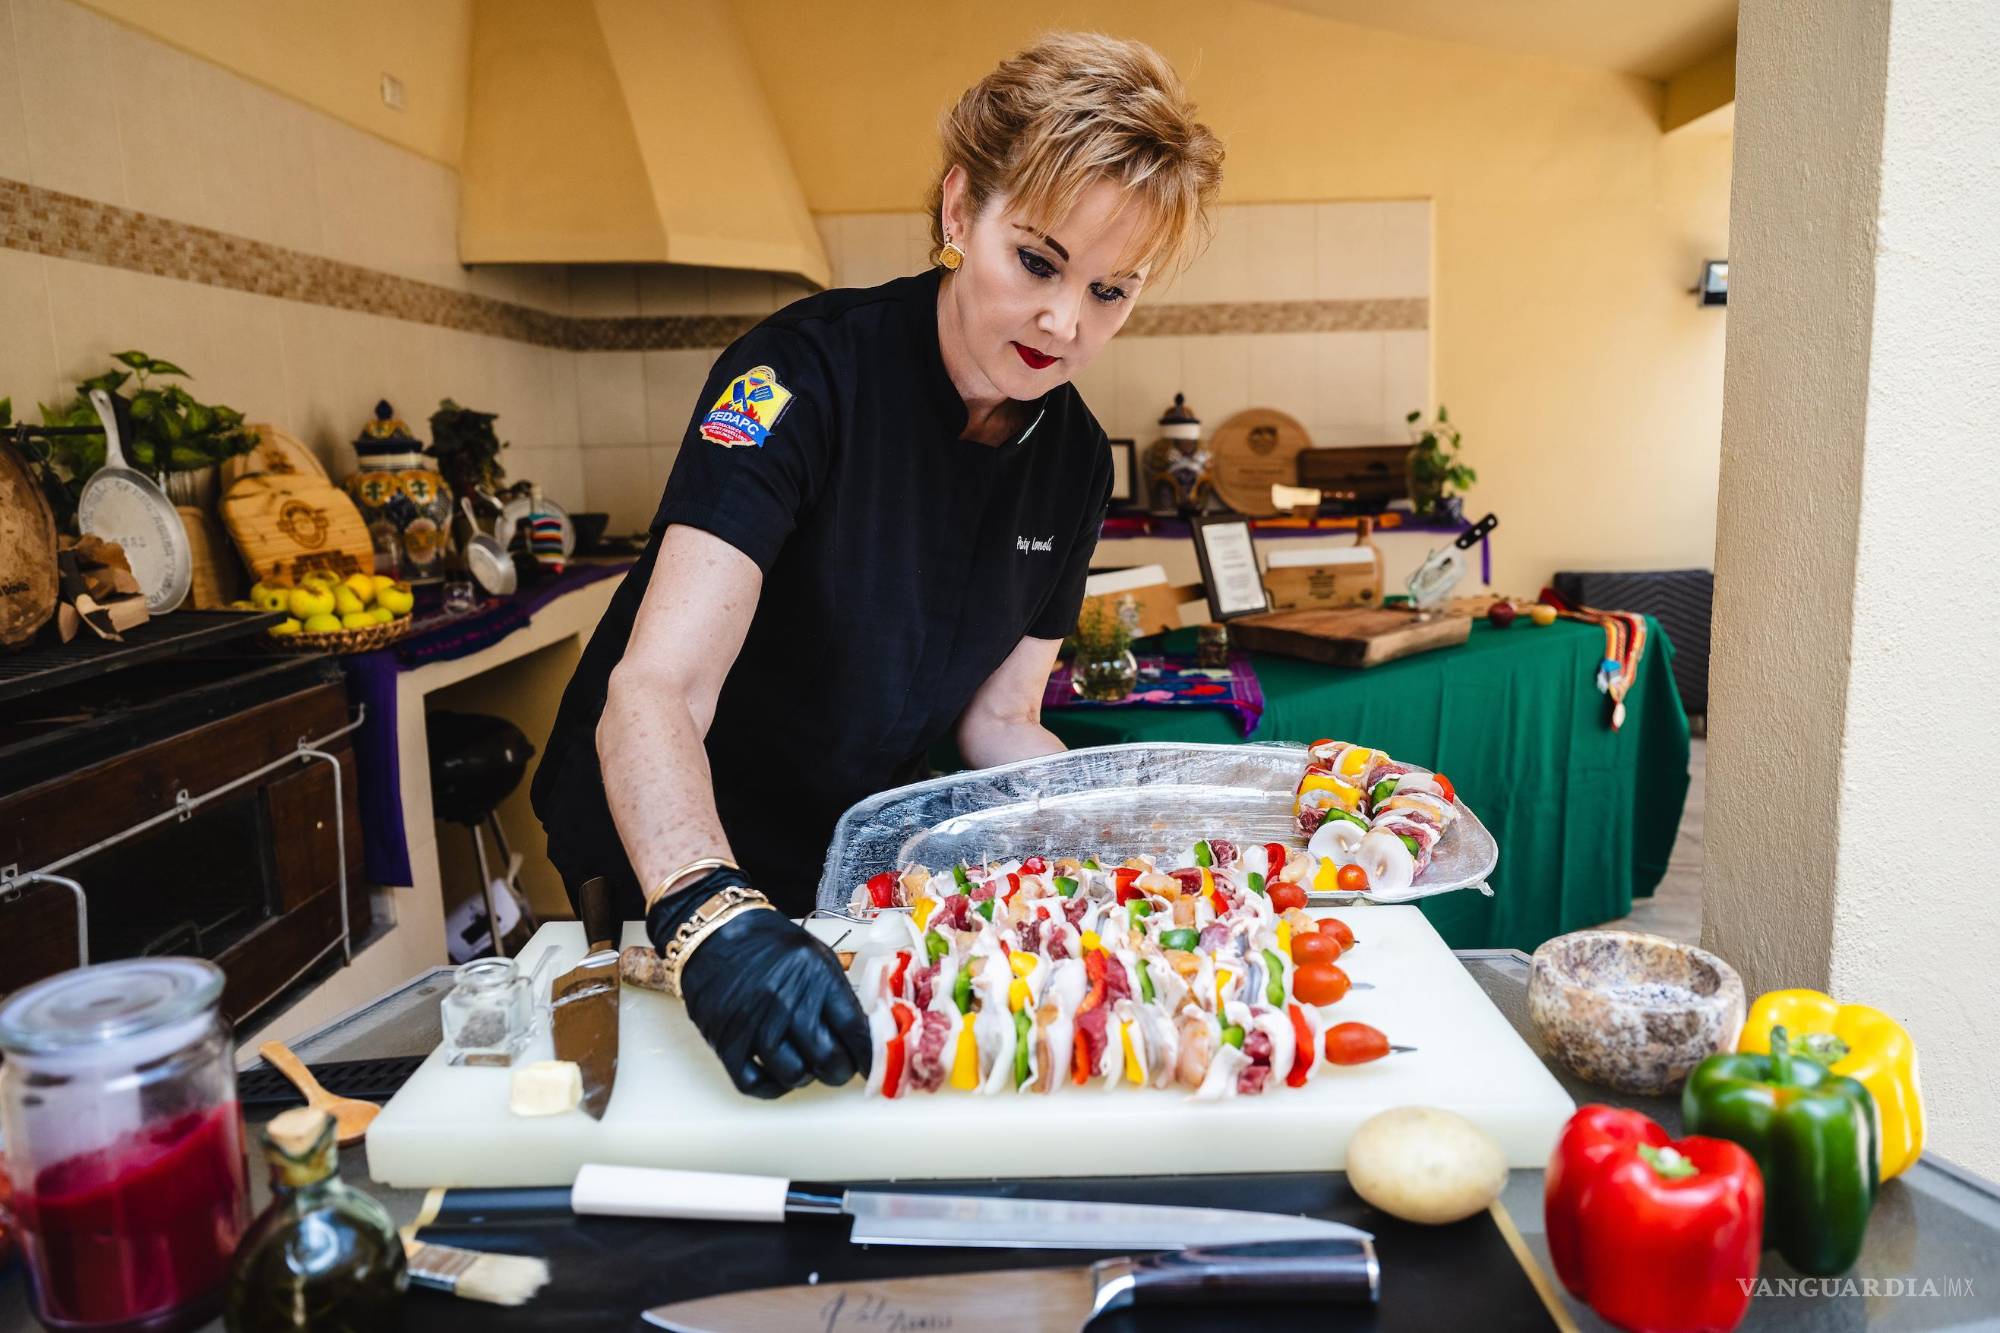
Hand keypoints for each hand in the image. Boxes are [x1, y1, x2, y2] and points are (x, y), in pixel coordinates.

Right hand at [674, 908, 871, 1098]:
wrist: (716, 933)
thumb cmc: (770, 945)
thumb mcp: (816, 955)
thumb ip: (838, 995)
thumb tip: (861, 1036)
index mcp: (816, 978)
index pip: (855, 1032)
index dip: (868, 1057)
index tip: (871, 1065)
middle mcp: (787, 1003)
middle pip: (828, 1060)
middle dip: (840, 1071)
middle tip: (839, 1066)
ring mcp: (755, 1025)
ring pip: (794, 1076)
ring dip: (806, 1076)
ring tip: (806, 1064)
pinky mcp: (727, 1042)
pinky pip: (754, 1084)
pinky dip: (771, 1086)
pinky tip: (778, 1073)